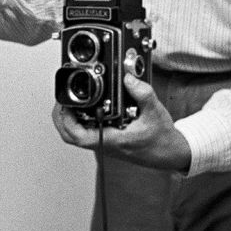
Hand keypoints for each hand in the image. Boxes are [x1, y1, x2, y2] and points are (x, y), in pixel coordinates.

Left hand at [52, 74, 191, 171]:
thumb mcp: (155, 112)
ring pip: (76, 135)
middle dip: (61, 118)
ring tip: (69, 101)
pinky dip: (79, 120)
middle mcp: (105, 143)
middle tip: (62, 99)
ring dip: (68, 119)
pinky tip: (83, 107)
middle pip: (70, 136)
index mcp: (112, 140)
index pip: (78, 136)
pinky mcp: (107, 140)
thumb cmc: (162, 139)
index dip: (66, 120)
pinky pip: (86, 132)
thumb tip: (128, 78)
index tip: (65, 102)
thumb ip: (142, 93)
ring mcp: (104, 142)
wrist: (170, 153)